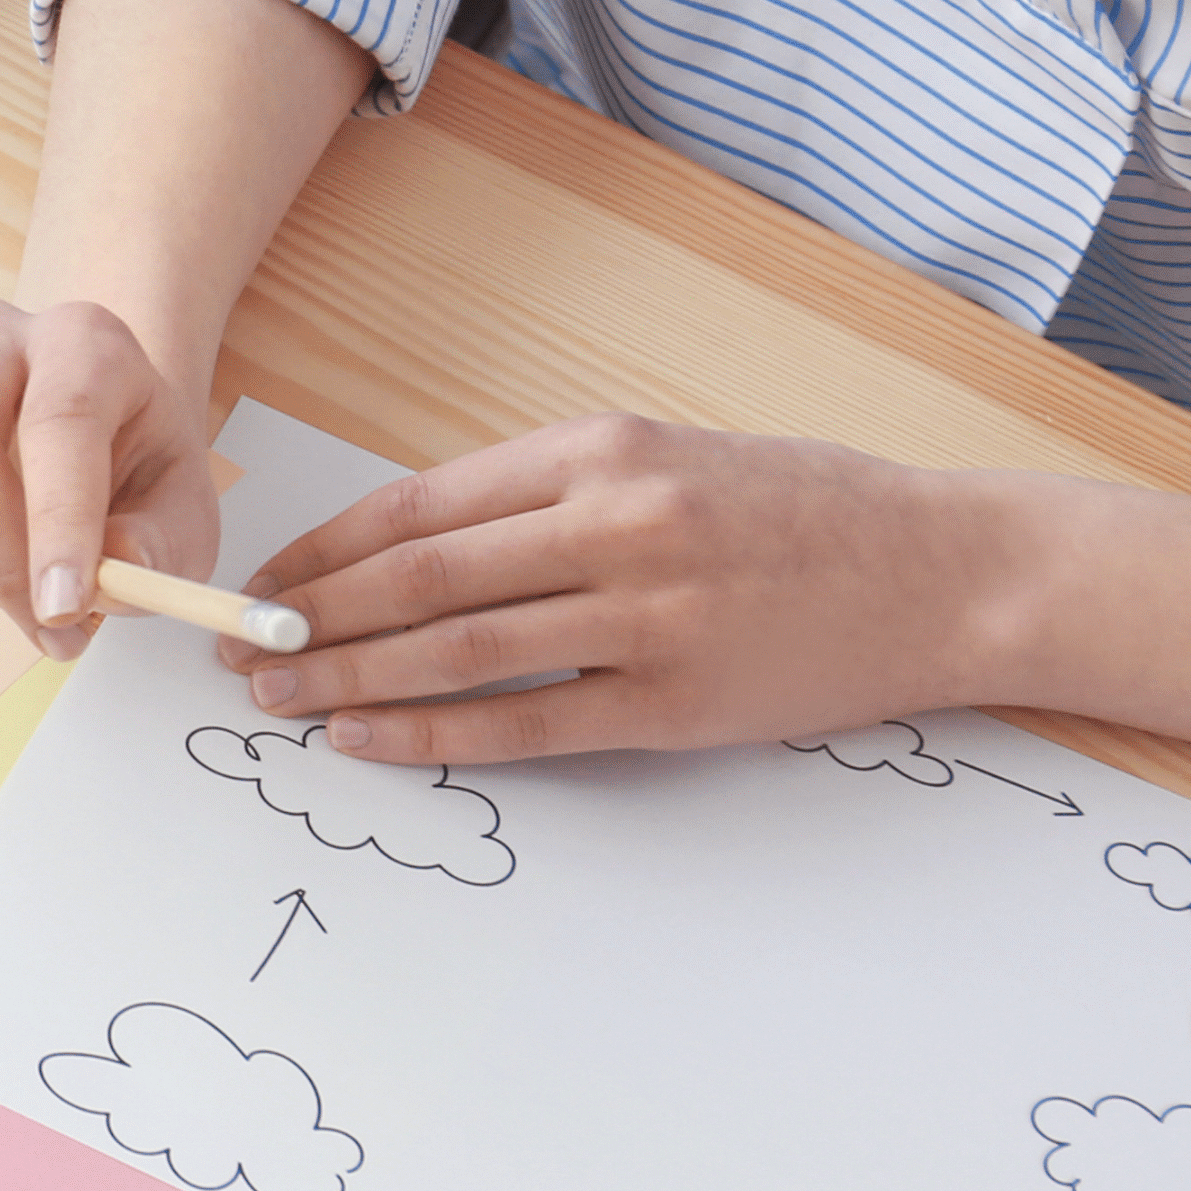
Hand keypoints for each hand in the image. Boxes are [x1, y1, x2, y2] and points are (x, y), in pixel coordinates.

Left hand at [229, 419, 1005, 764]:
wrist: (949, 567)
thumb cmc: (802, 508)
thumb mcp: (666, 456)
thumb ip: (548, 490)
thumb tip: (411, 541)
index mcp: (599, 452)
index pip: (419, 505)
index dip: (324, 551)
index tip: (262, 583)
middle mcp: (615, 524)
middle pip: (418, 578)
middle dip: (312, 619)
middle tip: (241, 652)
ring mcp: (648, 616)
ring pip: (457, 651)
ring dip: (351, 679)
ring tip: (280, 700)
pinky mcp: (680, 701)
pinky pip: (527, 724)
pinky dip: (435, 734)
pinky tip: (371, 739)